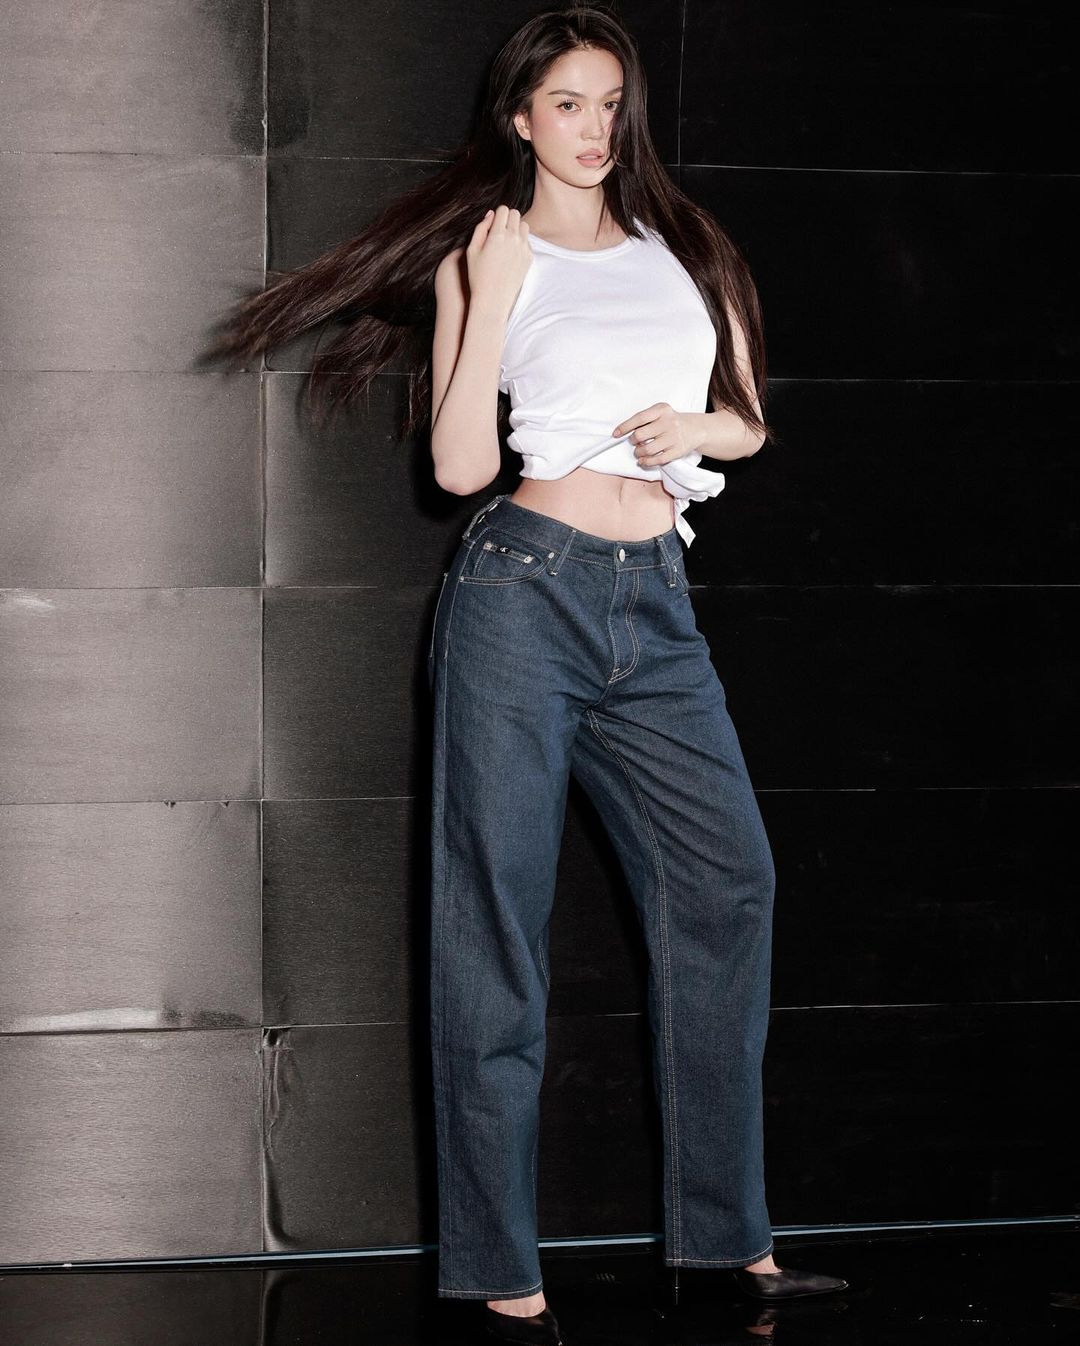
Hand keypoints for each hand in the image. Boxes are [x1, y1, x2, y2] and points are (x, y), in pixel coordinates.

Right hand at [465, 205, 531, 319]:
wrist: (493, 300)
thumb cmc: (478, 276)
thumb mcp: (472, 250)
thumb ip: (480, 228)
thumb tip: (491, 214)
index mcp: (497, 235)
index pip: (503, 209)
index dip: (497, 214)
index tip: (492, 224)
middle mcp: (513, 239)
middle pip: (515, 213)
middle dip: (507, 218)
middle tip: (499, 231)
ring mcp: (523, 248)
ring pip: (524, 225)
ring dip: (516, 228)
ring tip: (506, 240)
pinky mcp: (529, 258)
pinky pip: (527, 241)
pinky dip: (521, 242)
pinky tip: (511, 254)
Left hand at [612, 403, 704, 465]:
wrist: (695, 429)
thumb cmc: (671, 421)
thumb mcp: (660, 413)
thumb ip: (645, 419)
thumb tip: (624, 432)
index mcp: (662, 410)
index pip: (639, 418)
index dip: (625, 427)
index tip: (616, 434)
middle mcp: (669, 422)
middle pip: (640, 435)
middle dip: (633, 441)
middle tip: (634, 442)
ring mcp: (674, 437)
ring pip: (647, 449)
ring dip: (639, 453)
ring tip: (639, 451)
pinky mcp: (677, 451)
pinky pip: (657, 460)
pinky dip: (646, 462)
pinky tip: (643, 460)